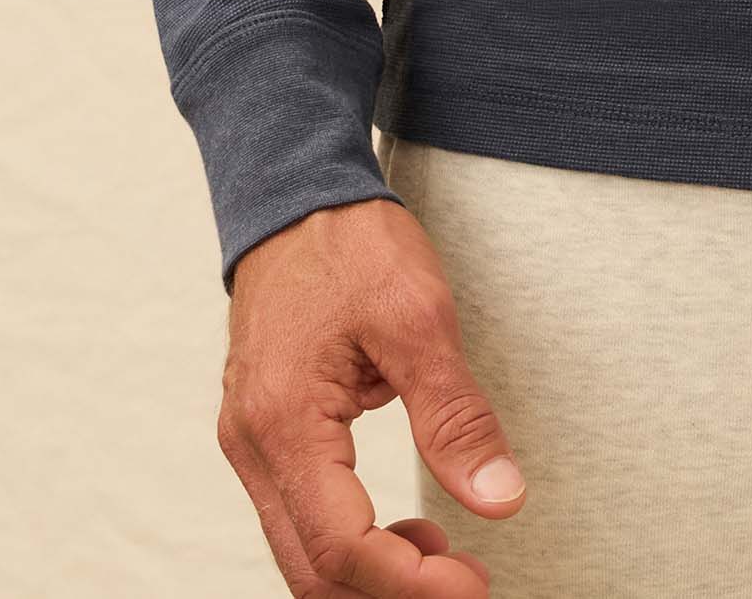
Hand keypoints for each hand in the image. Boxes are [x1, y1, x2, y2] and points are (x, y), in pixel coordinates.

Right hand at [216, 194, 527, 593]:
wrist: (295, 192)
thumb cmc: (351, 243)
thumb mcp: (419, 318)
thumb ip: (455, 416)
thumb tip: (500, 498)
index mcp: (284, 423)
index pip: (341, 547)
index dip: (411, 583)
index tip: (474, 585)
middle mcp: (252, 446)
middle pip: (312, 568)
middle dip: (390, 591)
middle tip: (467, 583)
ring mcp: (250, 441)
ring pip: (301, 551)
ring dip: (370, 573)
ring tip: (445, 557)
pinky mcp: (263, 432)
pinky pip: (298, 514)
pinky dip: (349, 541)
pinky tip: (406, 528)